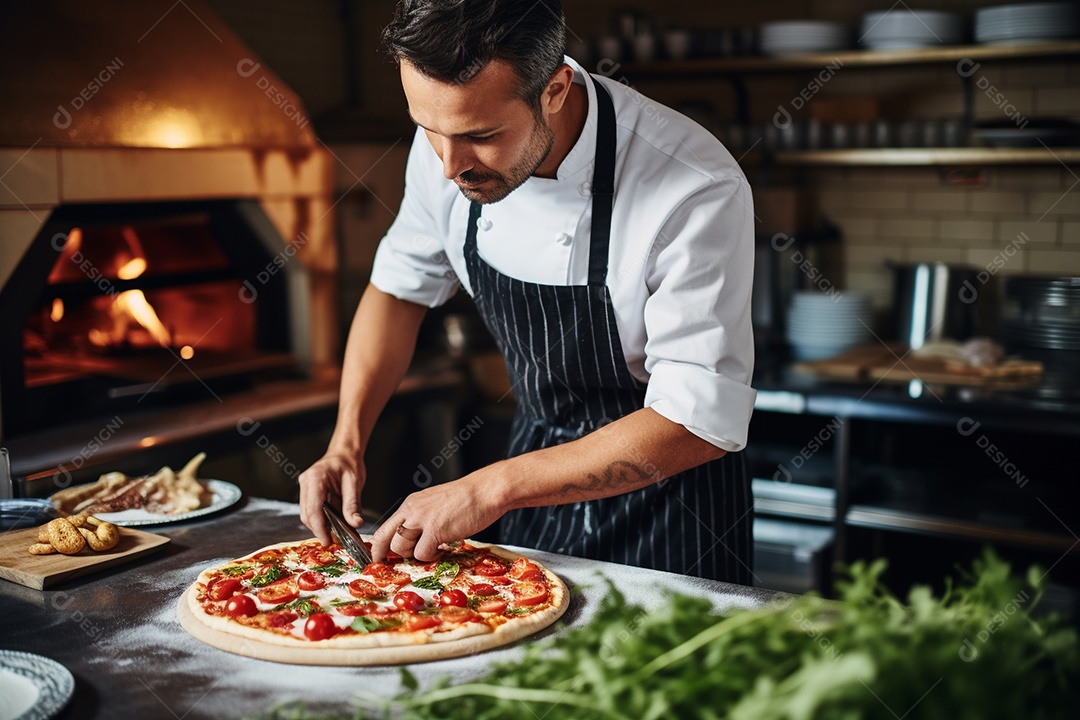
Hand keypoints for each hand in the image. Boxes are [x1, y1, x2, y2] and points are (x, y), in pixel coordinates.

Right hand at [299, 450, 364, 544]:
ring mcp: (305, 488)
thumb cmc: (349, 464)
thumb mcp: (355, 483)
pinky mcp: (308, 493)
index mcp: (316, 478)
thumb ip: (353, 504)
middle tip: (335, 541)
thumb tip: (356, 524)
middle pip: (307, 514)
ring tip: (336, 534)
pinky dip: (321, 520)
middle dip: (319, 530)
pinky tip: (333, 524)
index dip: (319, 528)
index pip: (313, 509)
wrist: (344, 453)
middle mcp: (306, 483)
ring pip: (307, 515)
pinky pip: (311, 511)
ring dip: (320, 526)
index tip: (328, 541)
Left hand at [370, 472, 505, 561]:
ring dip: (416, 555)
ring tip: (434, 549)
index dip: (379, 546)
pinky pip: (422, 553)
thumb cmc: (469, 498)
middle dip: (394, 555)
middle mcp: (412, 510)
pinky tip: (444, 548)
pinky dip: (432, 557)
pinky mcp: (436, 530)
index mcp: (411, 504)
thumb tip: (417, 540)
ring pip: (401, 548)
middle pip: (386, 539)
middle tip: (408, 559)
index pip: (384, 528)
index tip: (381, 558)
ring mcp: (422, 520)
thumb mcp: (437, 503)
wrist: (486, 490)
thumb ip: (423, 518)